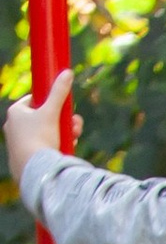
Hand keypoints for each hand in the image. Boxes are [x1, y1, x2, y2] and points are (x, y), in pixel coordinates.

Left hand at [5, 70, 72, 192]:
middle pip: (42, 118)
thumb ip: (59, 92)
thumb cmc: (39, 138)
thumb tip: (67, 72)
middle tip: (74, 124)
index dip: (50, 101)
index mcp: (15, 112)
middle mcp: (13, 127)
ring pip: (44, 134)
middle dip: (62, 121)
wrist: (34, 171)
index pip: (34, 100)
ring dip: (62, 134)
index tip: (62, 105)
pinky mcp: (24, 159)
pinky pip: (42, 149)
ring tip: (74, 139)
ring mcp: (18, 143)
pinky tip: (65, 151)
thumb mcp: (52, 113)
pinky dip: (55, 148)